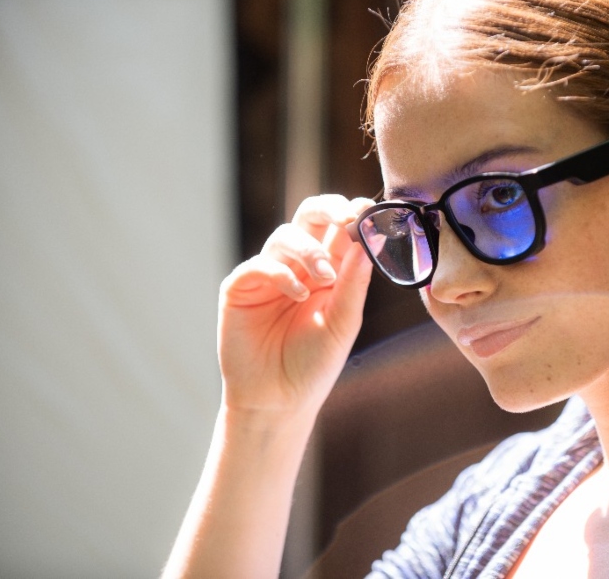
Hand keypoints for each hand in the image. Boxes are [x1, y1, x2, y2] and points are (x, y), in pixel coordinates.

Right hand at [217, 195, 374, 414]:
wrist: (278, 401)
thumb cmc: (314, 364)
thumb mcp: (343, 323)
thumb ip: (354, 283)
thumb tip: (367, 241)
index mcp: (328, 270)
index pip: (339, 228)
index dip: (352, 214)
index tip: (369, 213)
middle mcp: (298, 266)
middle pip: (309, 215)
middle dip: (328, 208)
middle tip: (346, 218)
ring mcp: (268, 274)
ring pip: (285, 236)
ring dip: (308, 250)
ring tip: (324, 278)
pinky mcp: (240, 288)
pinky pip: (258, 264)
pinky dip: (279, 273)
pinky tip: (297, 294)